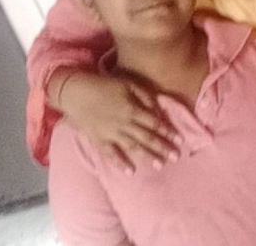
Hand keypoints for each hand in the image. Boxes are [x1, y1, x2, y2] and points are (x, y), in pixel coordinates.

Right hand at [57, 72, 180, 172]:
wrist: (75, 92)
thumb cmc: (104, 85)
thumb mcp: (128, 83)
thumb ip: (145, 95)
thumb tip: (158, 108)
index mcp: (132, 109)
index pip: (155, 123)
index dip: (168, 131)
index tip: (180, 140)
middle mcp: (124, 123)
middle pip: (147, 137)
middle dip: (162, 147)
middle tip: (176, 157)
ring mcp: (111, 133)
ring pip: (132, 147)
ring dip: (147, 156)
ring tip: (159, 166)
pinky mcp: (98, 139)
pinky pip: (110, 154)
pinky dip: (120, 163)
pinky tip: (130, 172)